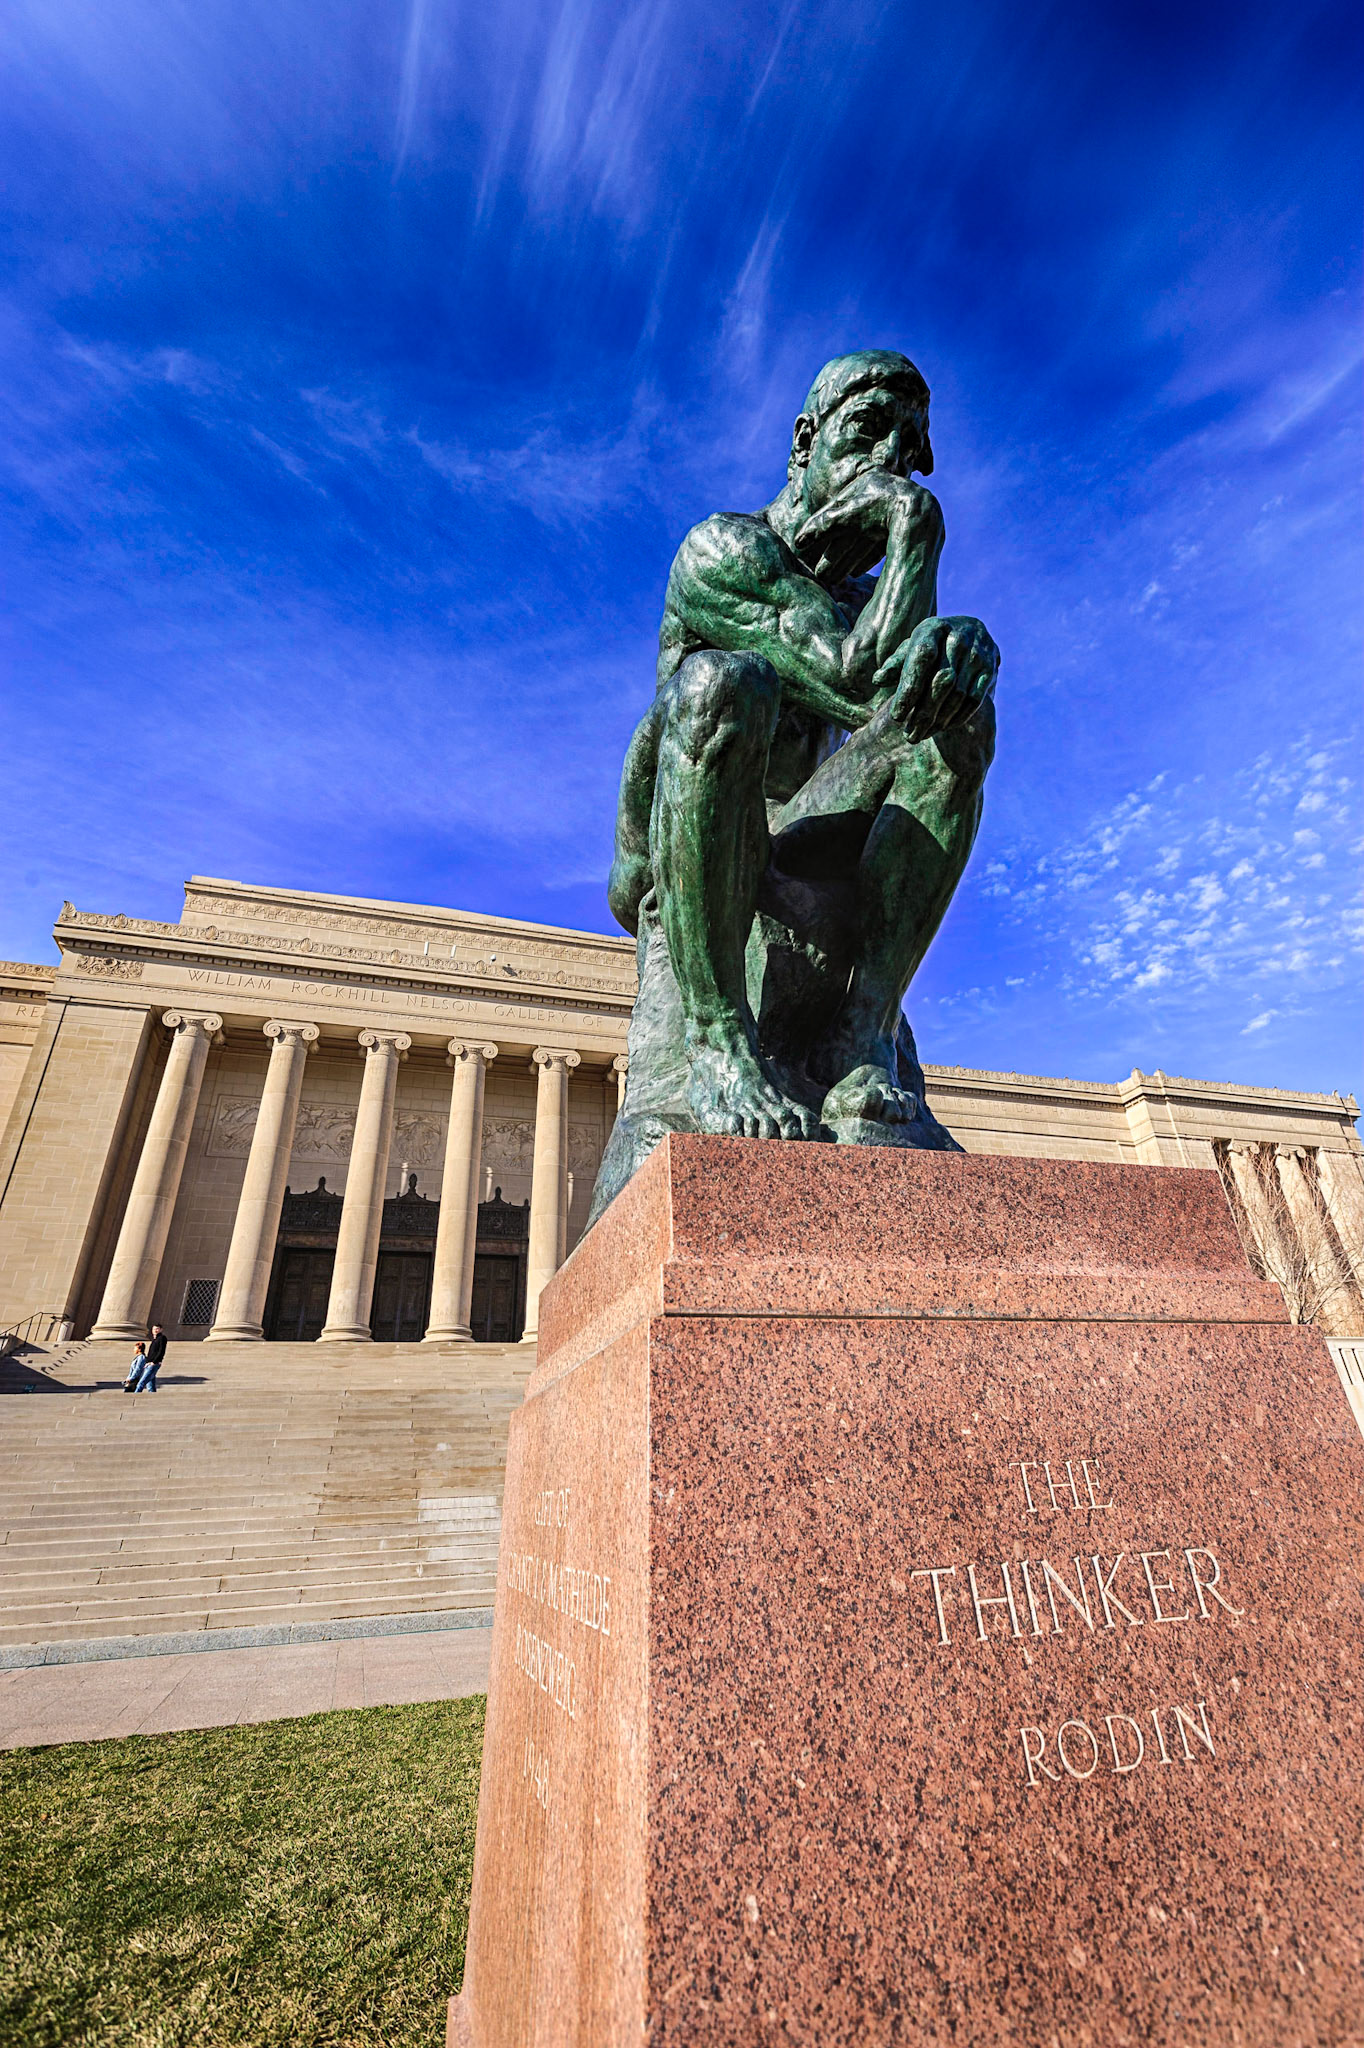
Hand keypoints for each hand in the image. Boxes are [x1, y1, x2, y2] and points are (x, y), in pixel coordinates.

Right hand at [793, 471, 940, 584]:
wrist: (920, 516)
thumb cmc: (880, 510)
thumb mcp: (846, 517)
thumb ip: (822, 527)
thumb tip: (798, 542)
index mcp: (866, 481)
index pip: (835, 511)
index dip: (818, 532)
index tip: (804, 549)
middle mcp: (881, 493)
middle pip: (849, 528)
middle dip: (833, 553)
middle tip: (820, 574)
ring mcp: (896, 509)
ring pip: (863, 539)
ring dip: (847, 559)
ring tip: (835, 578)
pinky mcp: (908, 526)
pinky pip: (881, 543)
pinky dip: (867, 556)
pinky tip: (858, 572)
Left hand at [873, 615, 998, 741]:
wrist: (970, 633)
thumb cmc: (931, 646)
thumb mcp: (910, 648)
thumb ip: (895, 664)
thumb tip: (878, 680)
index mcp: (933, 628)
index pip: (921, 658)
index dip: (908, 689)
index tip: (897, 717)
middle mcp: (959, 637)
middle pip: (941, 681)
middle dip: (923, 713)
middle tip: (909, 736)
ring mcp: (978, 653)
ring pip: (958, 694)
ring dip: (939, 719)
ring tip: (922, 735)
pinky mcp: (990, 669)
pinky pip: (974, 699)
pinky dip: (958, 717)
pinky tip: (943, 727)